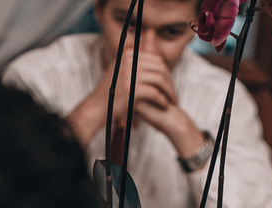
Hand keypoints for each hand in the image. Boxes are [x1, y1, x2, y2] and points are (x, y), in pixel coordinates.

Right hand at [66, 51, 202, 157]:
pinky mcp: (131, 89)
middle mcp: (128, 60)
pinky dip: (162, 100)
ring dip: (169, 92)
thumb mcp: (121, 68)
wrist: (97, 107)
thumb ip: (136, 57)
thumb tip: (151, 36)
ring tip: (172, 102)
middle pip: (161, 68)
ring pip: (160, 80)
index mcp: (128, 54)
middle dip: (171, 82)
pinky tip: (164, 106)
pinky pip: (154, 93)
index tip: (170, 86)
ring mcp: (129, 74)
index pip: (157, 60)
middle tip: (174, 95)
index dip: (167, 73)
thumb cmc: (111, 91)